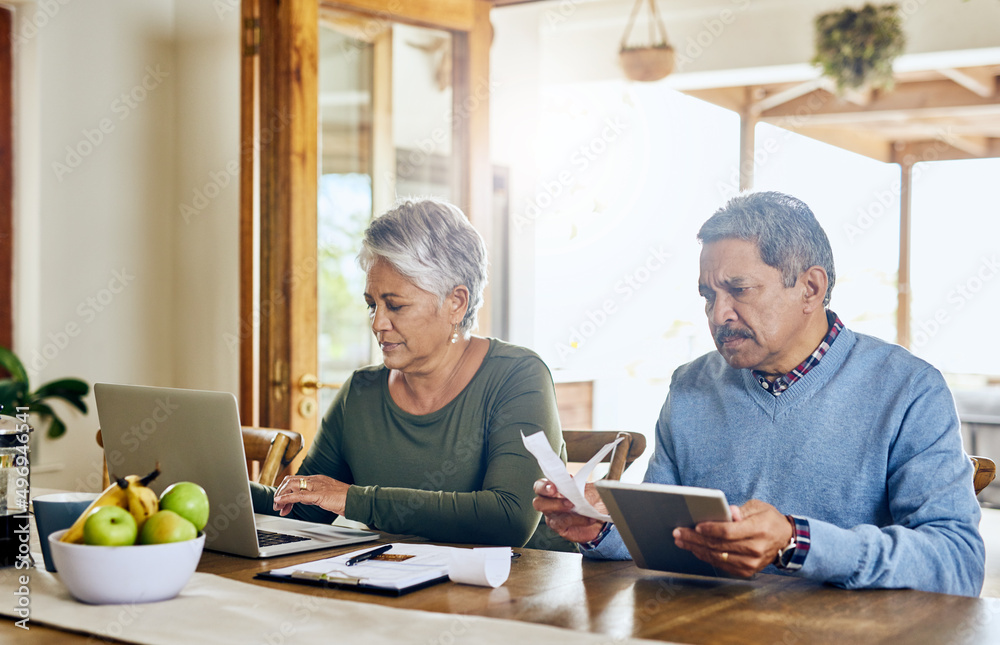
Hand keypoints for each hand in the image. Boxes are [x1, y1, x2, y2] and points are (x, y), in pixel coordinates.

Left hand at [272, 475, 349, 516]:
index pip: (295, 480)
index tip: (282, 502)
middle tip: (277, 505)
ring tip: (277, 506)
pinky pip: (299, 495)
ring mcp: (317, 486)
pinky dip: (287, 498)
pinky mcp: (319, 494)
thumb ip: (313, 495)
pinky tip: (281, 502)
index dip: (285, 490)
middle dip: (280, 492)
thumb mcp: (325, 496)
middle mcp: (315, 480)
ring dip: (281, 495)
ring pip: (292, 485)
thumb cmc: (344, 499)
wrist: (356, 500)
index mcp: (317, 479)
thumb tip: (303, 499)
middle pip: (290, 480)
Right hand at [532, 479, 606, 543]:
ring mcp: (554, 516)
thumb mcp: (588, 488)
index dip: (543, 486)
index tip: (553, 487)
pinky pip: (563, 523)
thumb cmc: (592, 499)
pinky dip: (577, 520)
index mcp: (554, 489)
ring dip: (563, 509)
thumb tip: (570, 481)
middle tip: (567, 500)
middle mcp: (550, 503)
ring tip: (576, 506)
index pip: (540, 486)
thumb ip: (578, 485)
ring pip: (549, 514)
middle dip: (550, 501)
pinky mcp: (561, 528)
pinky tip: (588, 518)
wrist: (602, 515)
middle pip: (538, 502)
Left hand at [671, 499, 793, 576]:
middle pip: (719, 545)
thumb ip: (741, 511)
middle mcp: (755, 549)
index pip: (729, 532)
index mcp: (759, 530)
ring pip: (717, 556)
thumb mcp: (758, 507)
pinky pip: (721, 565)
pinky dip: (706, 556)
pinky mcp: (746, 572)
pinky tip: (694, 549)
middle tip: (678, 532)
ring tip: (680, 540)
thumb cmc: (768, 520)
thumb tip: (728, 512)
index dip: (711, 529)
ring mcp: (751, 564)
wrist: (785, 540)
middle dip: (695, 539)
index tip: (695, 526)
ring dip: (696, 548)